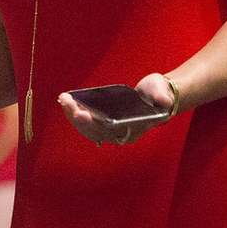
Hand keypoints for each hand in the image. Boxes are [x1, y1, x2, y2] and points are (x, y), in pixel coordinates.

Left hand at [57, 74, 176, 146]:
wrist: (159, 97)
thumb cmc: (160, 95)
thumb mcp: (162, 93)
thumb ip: (162, 97)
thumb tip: (163, 101)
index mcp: (133, 130)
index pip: (109, 131)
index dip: (93, 124)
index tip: (81, 113)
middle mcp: (121, 133)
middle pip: (94, 130)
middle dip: (78, 117)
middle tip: (66, 102)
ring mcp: (112, 129)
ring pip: (88, 128)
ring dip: (73, 115)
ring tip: (63, 99)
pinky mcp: (106, 122)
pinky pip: (88, 121)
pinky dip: (77, 113)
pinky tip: (68, 102)